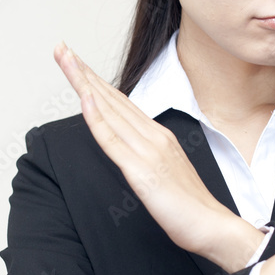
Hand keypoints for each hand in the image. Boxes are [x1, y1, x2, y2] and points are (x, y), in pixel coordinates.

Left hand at [53, 42, 262, 266]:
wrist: (212, 226)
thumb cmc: (191, 207)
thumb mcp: (166, 173)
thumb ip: (148, 157)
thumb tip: (130, 152)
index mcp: (158, 136)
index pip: (121, 102)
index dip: (97, 81)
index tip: (77, 62)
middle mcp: (153, 136)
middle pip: (112, 98)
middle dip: (84, 72)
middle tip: (62, 48)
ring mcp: (147, 151)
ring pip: (109, 110)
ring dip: (84, 84)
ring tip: (66, 60)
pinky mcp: (141, 171)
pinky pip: (113, 140)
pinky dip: (96, 118)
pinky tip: (84, 99)